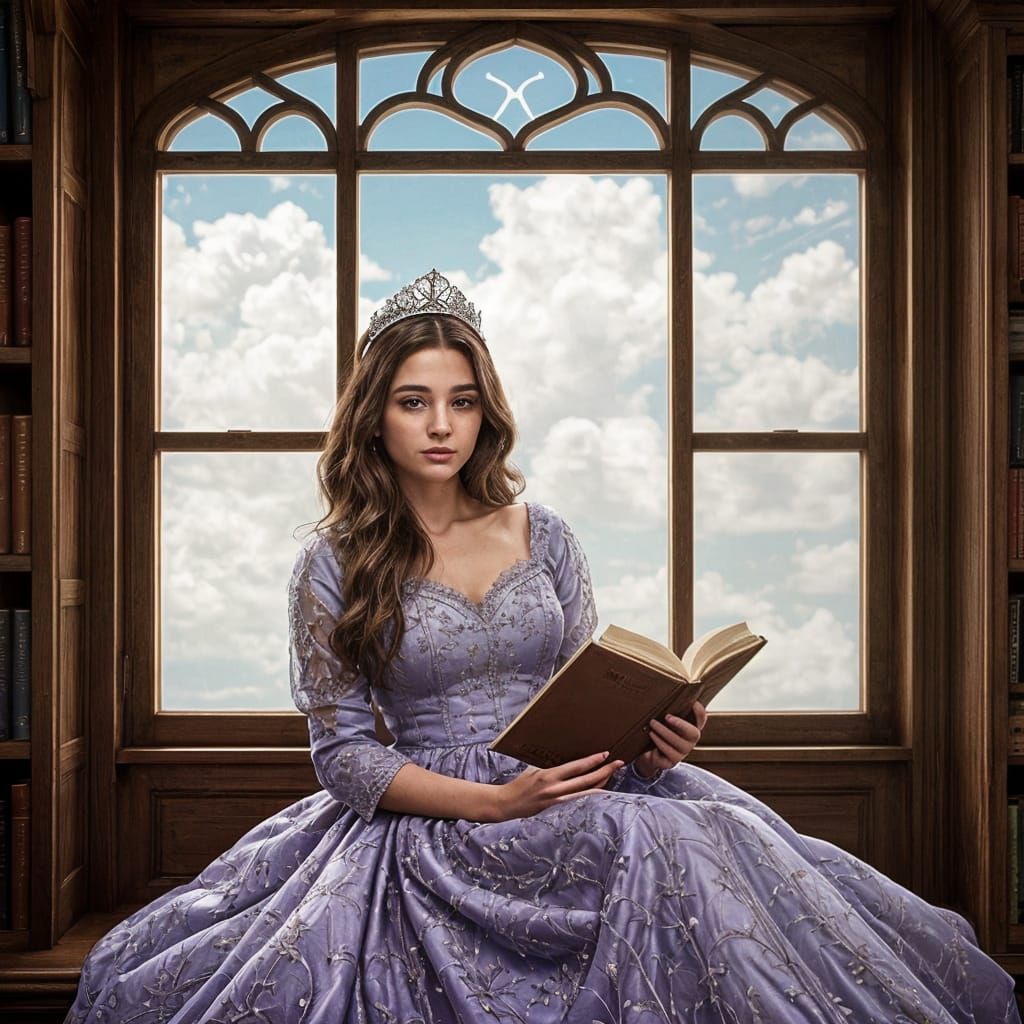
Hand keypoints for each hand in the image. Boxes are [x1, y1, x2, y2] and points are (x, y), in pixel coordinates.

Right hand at [491, 750, 624, 821]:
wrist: (507, 804)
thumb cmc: (519, 784)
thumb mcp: (533, 770)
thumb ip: (550, 768)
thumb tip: (567, 764)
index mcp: (549, 775)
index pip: (576, 767)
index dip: (593, 761)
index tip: (605, 754)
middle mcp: (555, 788)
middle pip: (586, 780)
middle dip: (605, 771)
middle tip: (618, 763)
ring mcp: (557, 799)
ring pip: (585, 791)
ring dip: (601, 783)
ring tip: (613, 775)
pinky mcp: (556, 807)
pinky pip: (578, 799)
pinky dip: (590, 794)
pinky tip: (599, 791)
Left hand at [632, 700, 707, 779]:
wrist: (647, 753)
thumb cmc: (658, 733)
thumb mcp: (663, 721)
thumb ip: (668, 711)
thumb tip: (662, 692)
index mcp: (690, 728)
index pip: (701, 720)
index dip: (700, 712)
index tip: (694, 702)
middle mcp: (689, 741)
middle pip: (693, 733)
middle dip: (680, 724)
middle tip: (667, 716)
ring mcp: (682, 753)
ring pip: (679, 743)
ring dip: (664, 732)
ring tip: (652, 723)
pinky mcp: (672, 762)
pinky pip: (669, 752)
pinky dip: (659, 742)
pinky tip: (652, 734)